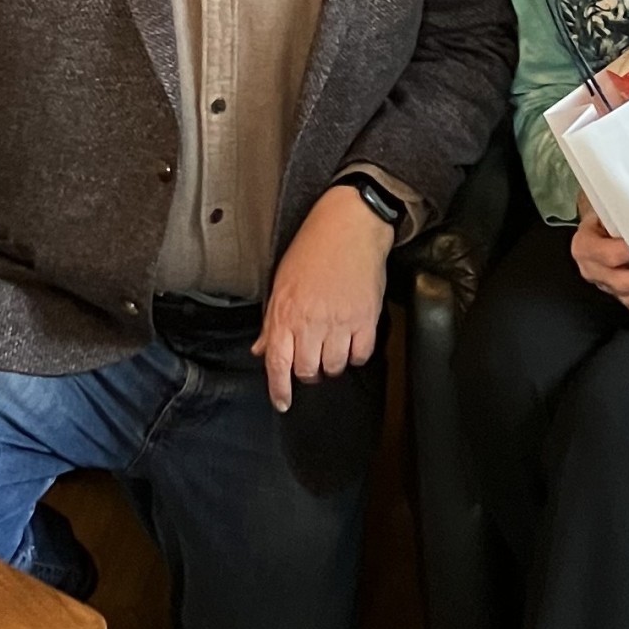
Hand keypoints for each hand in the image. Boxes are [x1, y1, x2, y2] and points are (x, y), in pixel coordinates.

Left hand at [253, 185, 392, 412]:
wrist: (349, 226)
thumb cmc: (312, 249)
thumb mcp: (281, 283)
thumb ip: (272, 321)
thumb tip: (261, 350)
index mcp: (286, 313)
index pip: (277, 364)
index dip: (278, 390)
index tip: (282, 403)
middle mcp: (311, 321)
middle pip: (307, 370)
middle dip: (308, 372)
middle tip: (311, 361)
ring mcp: (341, 321)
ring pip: (335, 366)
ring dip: (332, 365)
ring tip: (332, 349)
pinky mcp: (366, 318)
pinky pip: (361, 354)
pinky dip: (356, 355)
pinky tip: (352, 343)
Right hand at [572, 196, 628, 327]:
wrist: (599, 227)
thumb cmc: (607, 215)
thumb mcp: (607, 209)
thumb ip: (623, 216)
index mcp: (585, 246)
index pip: (606, 253)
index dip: (627, 254)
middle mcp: (592, 269)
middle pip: (617, 281)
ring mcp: (604, 285)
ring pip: (625, 297)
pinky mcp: (616, 295)